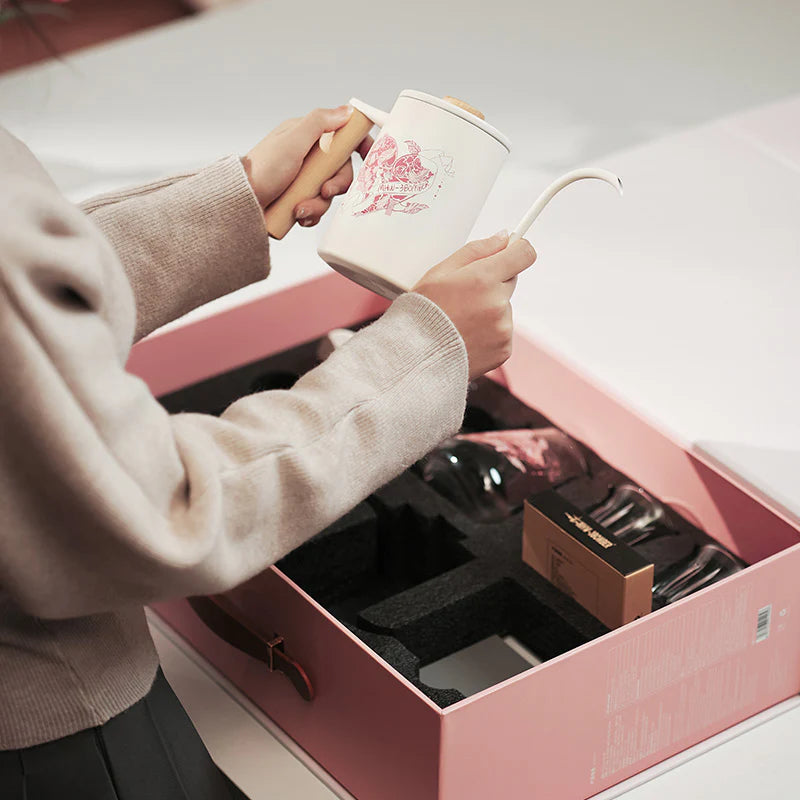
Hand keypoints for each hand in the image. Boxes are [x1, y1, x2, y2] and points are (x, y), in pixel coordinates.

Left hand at [242, 106, 372, 227]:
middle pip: (341, 169)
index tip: (370, 156)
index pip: (343, 135)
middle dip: (336, 184)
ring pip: (329, 193)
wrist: (242, 202)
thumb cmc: (262, 169)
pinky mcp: (300, 199)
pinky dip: (311, 214)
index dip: (360, 144)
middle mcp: (308, 158)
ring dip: (318, 204)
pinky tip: (298, 215)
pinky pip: (318, 209)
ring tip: (300, 208)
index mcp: (308, 137)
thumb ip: (319, 122)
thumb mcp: (293, 141)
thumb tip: (347, 110)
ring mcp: (304, 180)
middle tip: (324, 191)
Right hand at [413, 232, 536, 379]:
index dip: (516, 250)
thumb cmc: (421, 314)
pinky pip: (502, 332)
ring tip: (459, 322)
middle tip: (463, 296)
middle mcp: (498, 303)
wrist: (415, 359)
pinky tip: (466, 337)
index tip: (509, 251)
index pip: (523, 254)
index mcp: (483, 279)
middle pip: (510, 281)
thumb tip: (503, 238)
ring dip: (488, 310)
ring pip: (504, 308)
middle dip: (492, 283)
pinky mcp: (504, 349)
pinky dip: (488, 333)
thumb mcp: (438, 273)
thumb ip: (475, 251)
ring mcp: (503, 328)